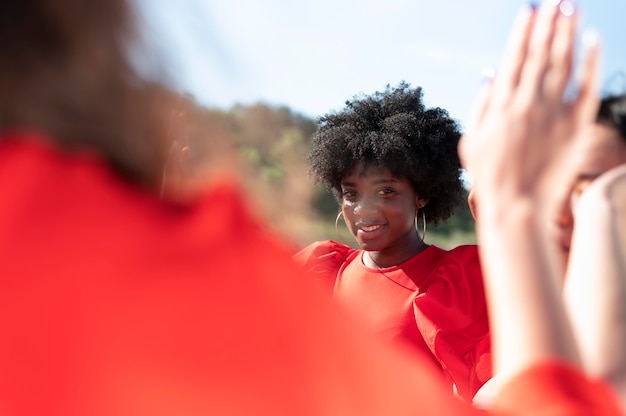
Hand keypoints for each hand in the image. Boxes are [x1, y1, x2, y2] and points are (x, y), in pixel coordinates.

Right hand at [459, 1, 599, 217]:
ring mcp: (553, 114)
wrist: (516, 208)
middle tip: (557, 0)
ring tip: (573, 9)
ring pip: (564, 63)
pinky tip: (594, 41)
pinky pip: (586, 88)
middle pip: (541, 54)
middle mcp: (528, 103)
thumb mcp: (471, 143)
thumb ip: (480, 107)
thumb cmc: (489, 179)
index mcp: (501, 105)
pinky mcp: (575, 127)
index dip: (523, 32)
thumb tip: (489, 75)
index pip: (514, 58)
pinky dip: (590, 62)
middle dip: (549, 23)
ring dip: (569, 33)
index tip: (530, 9)